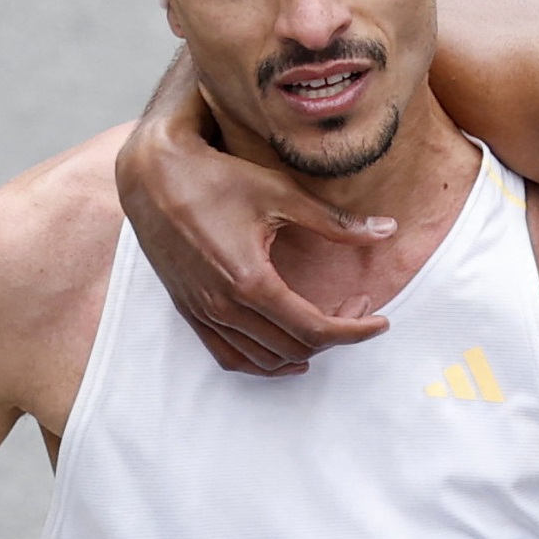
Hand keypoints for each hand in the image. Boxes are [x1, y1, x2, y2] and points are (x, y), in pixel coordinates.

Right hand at [110, 51, 392, 375]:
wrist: (152, 175)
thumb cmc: (215, 178)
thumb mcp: (280, 194)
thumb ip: (335, 222)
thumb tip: (387, 230)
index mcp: (250, 282)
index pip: (314, 330)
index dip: (354, 331)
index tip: (380, 322)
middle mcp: (224, 306)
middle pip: (295, 348)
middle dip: (336, 334)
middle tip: (357, 305)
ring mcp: (204, 313)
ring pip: (265, 360)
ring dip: (303, 350)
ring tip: (328, 323)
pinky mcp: (190, 311)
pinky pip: (230, 357)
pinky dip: (262, 362)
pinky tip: (285, 350)